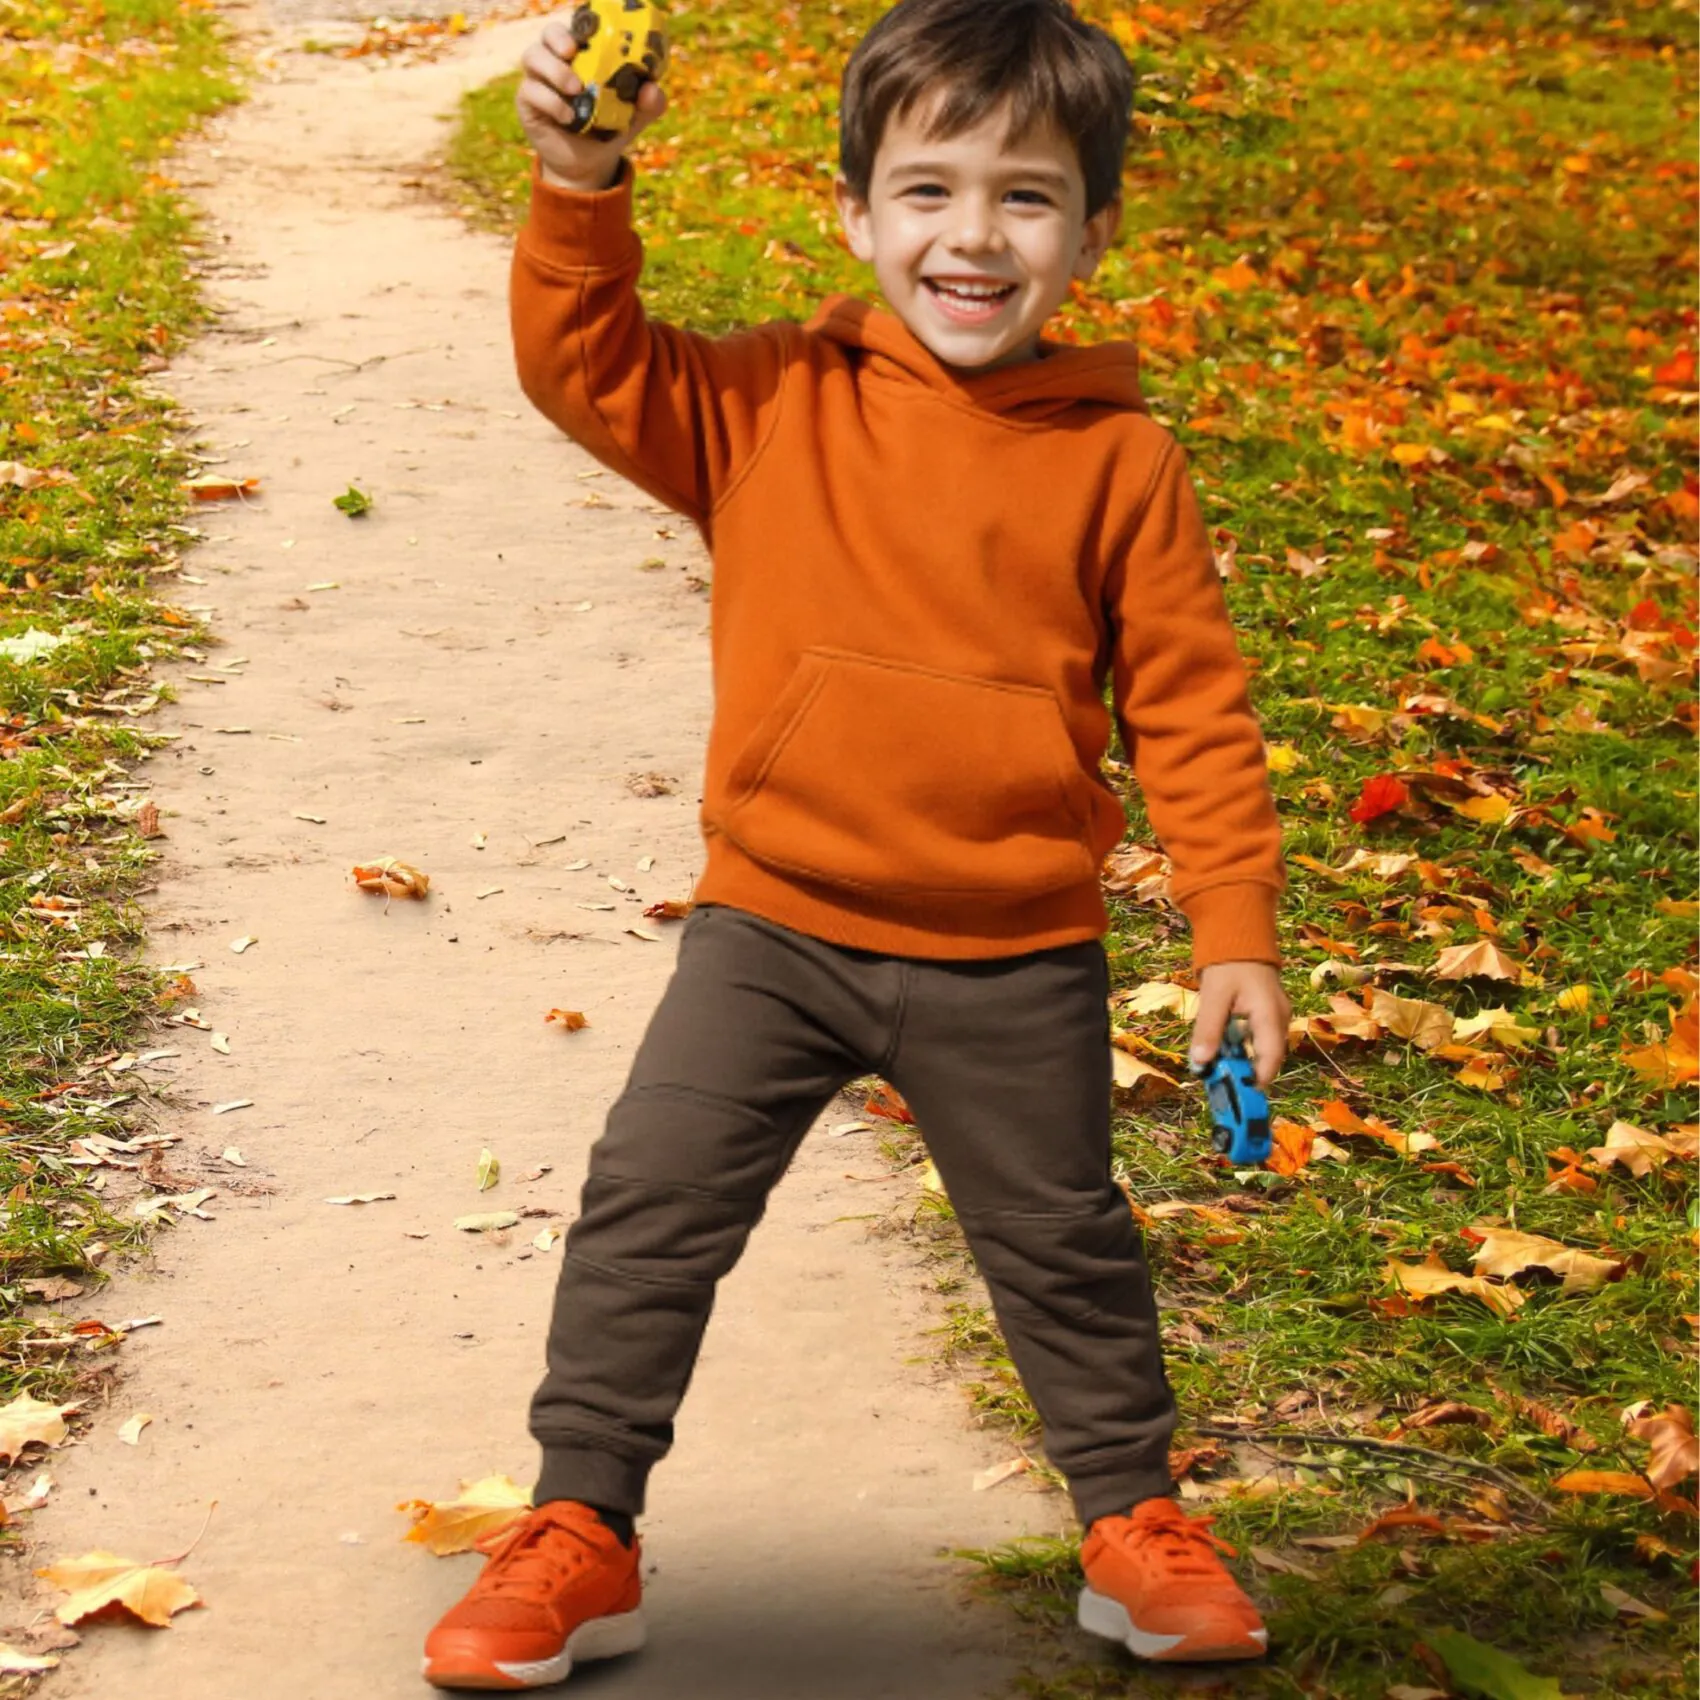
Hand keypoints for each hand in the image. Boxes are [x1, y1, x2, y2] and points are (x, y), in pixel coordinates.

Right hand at [516, 18, 668, 193]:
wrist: (589, 165)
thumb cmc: (609, 131)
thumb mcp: (634, 118)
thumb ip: (647, 103)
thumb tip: (651, 89)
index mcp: (583, 56)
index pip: (577, 28)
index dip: (581, 25)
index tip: (592, 34)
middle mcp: (557, 61)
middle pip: (548, 34)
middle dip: (559, 37)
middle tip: (572, 52)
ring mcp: (539, 79)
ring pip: (533, 56)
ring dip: (554, 69)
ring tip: (576, 89)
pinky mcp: (527, 102)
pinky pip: (531, 91)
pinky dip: (551, 102)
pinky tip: (569, 117)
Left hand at [1189, 960, 1288, 1087]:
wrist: (1239, 937)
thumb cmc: (1228, 964)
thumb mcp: (1213, 996)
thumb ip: (1208, 1030)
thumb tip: (1200, 1064)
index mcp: (1271, 1015)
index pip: (1271, 1057)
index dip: (1256, 1079)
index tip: (1237, 1095)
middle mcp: (1279, 1019)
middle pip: (1266, 1057)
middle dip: (1243, 1073)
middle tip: (1218, 1084)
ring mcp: (1275, 1017)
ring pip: (1259, 1049)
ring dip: (1239, 1061)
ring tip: (1214, 1069)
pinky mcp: (1266, 1016)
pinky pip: (1256, 1039)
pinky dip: (1239, 1048)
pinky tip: (1219, 1050)